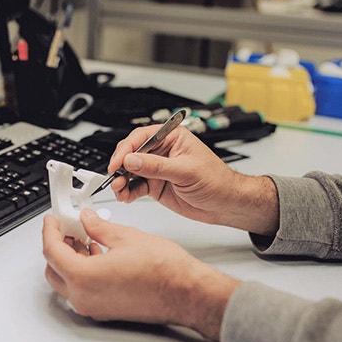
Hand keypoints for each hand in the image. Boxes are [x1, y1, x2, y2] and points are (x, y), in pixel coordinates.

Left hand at [42, 209, 239, 340]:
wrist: (188, 293)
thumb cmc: (165, 271)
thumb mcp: (126, 237)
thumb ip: (98, 227)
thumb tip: (86, 219)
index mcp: (84, 278)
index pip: (52, 251)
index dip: (50, 231)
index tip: (53, 220)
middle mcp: (84, 298)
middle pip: (54, 269)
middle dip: (57, 246)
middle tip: (67, 227)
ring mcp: (94, 308)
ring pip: (67, 281)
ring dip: (70, 258)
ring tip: (84, 237)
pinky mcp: (105, 311)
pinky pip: (82, 290)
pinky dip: (82, 271)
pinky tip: (97, 254)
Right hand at [108, 125, 277, 234]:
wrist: (225, 204)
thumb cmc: (217, 180)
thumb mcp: (186, 171)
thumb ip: (156, 166)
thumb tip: (132, 159)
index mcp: (171, 137)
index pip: (142, 137)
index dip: (127, 149)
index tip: (119, 161)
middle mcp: (162, 151)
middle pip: (132, 153)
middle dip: (121, 165)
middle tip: (116, 177)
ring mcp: (157, 169)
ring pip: (131, 171)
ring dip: (122, 180)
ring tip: (120, 189)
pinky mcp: (155, 185)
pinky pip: (136, 186)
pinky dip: (128, 192)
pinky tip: (126, 196)